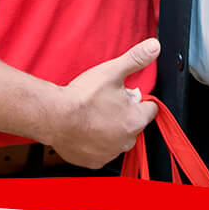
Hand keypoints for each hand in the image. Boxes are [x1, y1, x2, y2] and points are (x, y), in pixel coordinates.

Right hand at [48, 37, 159, 167]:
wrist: (54, 116)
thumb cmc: (83, 96)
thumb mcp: (112, 71)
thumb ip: (136, 59)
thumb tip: (154, 47)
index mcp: (135, 120)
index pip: (150, 109)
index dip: (139, 98)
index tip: (125, 94)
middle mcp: (126, 141)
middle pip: (134, 123)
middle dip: (125, 113)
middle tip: (107, 101)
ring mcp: (109, 153)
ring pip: (117, 138)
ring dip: (111, 128)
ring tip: (94, 114)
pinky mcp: (93, 162)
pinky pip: (101, 151)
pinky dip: (96, 142)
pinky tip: (86, 128)